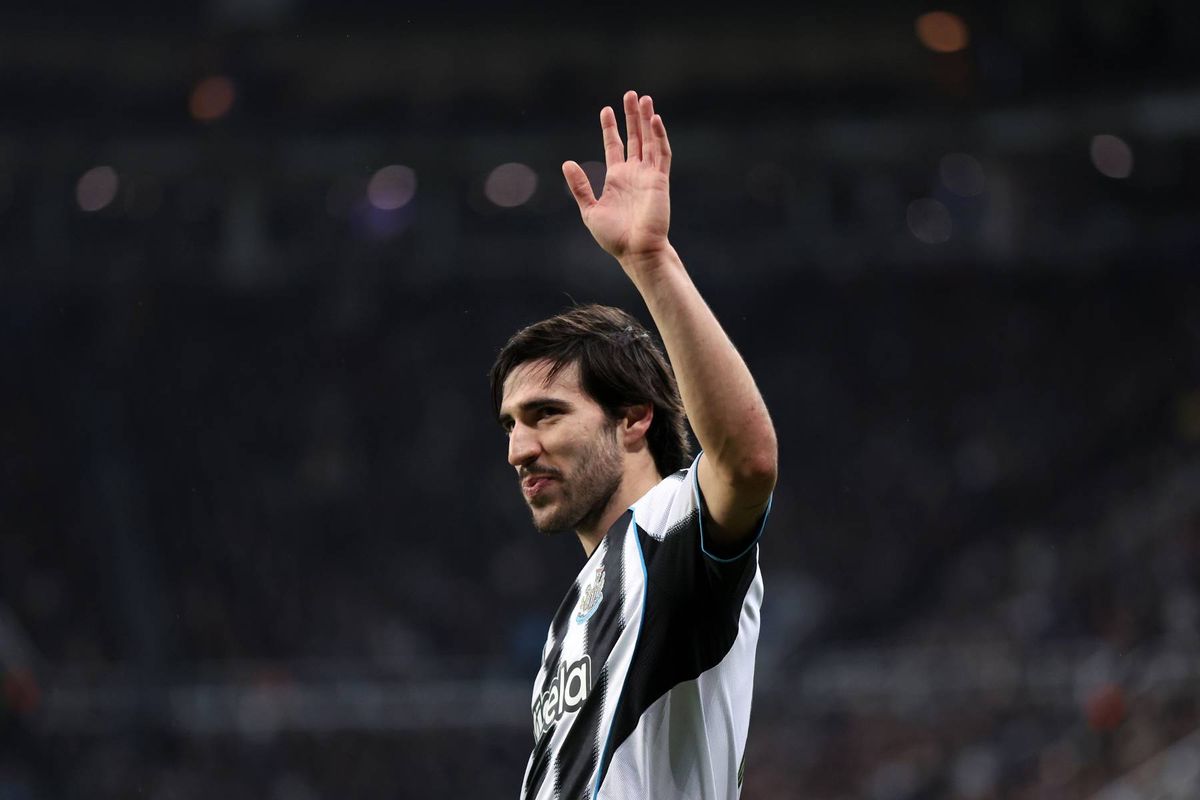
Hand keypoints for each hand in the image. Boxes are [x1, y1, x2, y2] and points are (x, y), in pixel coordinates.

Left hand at [562, 90, 673, 273]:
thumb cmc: (614, 236)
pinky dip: (659, 136)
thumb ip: (580, 186)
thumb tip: (567, 162)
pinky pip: (661, 154)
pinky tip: (655, 120)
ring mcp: (648, 175)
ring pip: (649, 141)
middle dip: (632, 116)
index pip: (614, 146)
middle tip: (630, 94)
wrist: (636, 251)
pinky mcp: (660, 180)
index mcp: (616, 178)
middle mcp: (633, 173)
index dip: (610, 128)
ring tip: (644, 99)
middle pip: (634, 138)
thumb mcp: (590, 210)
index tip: (606, 110)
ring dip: (647, 120)